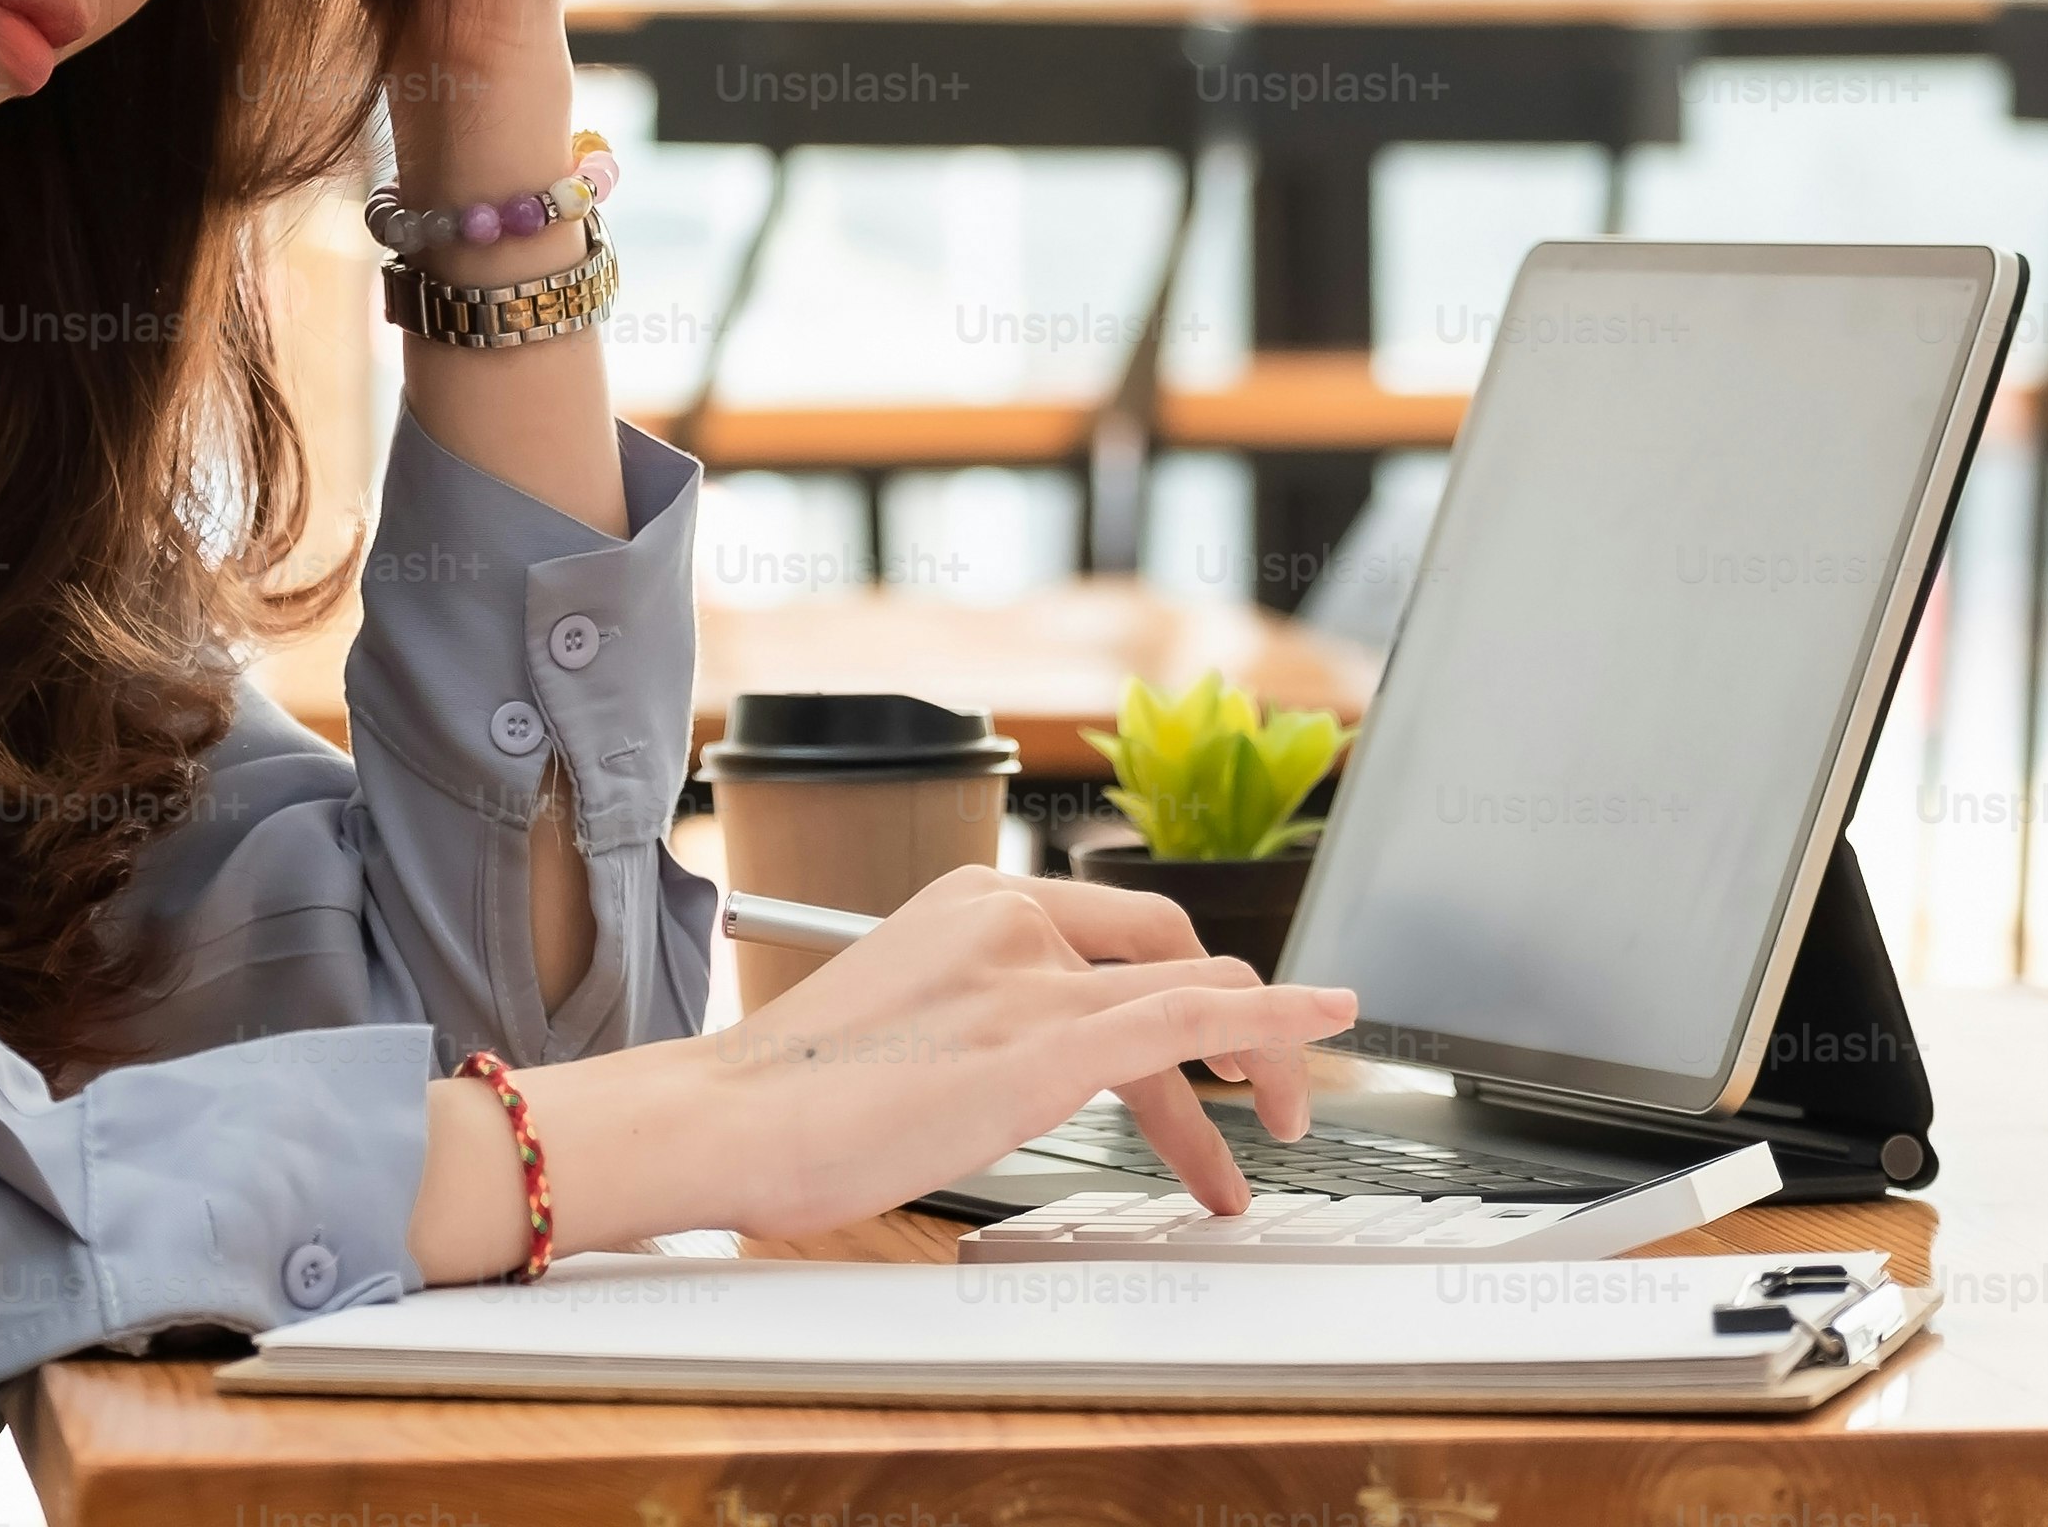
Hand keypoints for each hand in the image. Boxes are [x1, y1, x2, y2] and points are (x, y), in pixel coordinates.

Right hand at [710, 868, 1353, 1229]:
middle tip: (1261, 1104)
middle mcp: (1010, 917)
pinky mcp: (1043, 1041)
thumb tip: (1015, 1070)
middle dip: (1237, 1027)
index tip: (1206, 1049)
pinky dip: (1273, 1018)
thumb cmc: (790, 1096)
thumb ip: (975, 1017)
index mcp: (973, 900)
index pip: (1114, 931)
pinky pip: (1190, 1018)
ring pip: (1191, 997)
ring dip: (1253, 1067)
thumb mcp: (900, 1021)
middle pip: (1170, 953)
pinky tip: (1320, 1027)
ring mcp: (1030, 973)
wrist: (727, 1118)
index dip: (1182, 987)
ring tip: (1262, 1147)